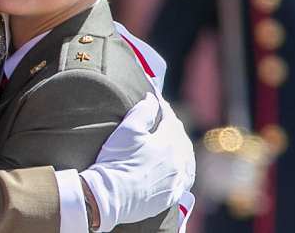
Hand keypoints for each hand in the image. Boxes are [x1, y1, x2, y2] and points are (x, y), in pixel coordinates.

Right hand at [79, 93, 194, 231]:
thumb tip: (152, 99)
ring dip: (182, 147)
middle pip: (181, 138)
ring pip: (187, 159)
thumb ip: (143, 110)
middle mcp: (178, 162)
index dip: (163, 107)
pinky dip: (184, 168)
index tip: (156, 99)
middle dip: (173, 126)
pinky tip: (179, 167)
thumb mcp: (127, 129)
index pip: (170, 119)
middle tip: (164, 117)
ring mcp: (176, 181)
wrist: (108, 196)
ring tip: (175, 140)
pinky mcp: (170, 196)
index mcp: (168, 143)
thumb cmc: (115, 161)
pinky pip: (185, 179)